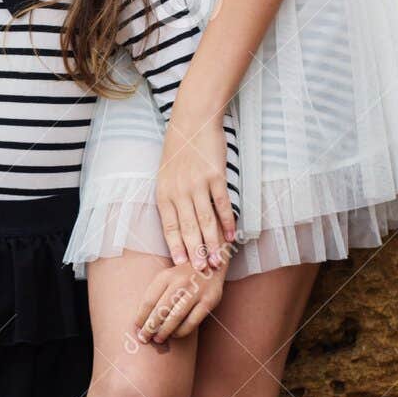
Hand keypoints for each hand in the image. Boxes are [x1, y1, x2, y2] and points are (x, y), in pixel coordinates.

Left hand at [134, 260, 225, 344]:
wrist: (209, 265)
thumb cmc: (182, 276)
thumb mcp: (167, 277)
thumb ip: (155, 294)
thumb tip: (141, 321)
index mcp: (166, 275)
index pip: (149, 300)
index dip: (141, 317)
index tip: (136, 328)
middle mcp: (181, 281)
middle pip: (161, 310)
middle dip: (150, 327)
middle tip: (144, 338)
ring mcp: (196, 291)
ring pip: (176, 317)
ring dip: (165, 331)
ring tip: (157, 339)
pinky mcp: (209, 300)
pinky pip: (192, 321)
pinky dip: (181, 331)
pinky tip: (175, 334)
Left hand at [157, 109, 236, 271]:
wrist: (193, 123)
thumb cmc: (178, 152)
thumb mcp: (166, 176)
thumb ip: (171, 201)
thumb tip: (177, 228)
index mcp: (164, 193)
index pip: (169, 227)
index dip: (176, 247)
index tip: (180, 266)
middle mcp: (179, 191)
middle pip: (188, 228)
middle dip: (195, 253)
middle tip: (201, 273)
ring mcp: (198, 184)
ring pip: (206, 221)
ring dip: (213, 243)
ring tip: (218, 261)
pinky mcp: (215, 177)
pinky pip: (222, 205)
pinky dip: (228, 222)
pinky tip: (233, 236)